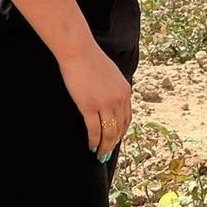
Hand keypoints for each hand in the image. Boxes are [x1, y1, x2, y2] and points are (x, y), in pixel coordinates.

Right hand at [58, 42, 131, 160]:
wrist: (79, 51)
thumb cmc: (91, 60)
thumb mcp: (112, 74)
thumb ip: (115, 89)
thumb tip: (112, 102)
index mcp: (125, 91)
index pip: (127, 118)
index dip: (121, 131)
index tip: (116, 139)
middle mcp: (119, 99)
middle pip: (119, 128)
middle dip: (113, 142)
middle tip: (106, 152)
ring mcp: (104, 104)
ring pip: (108, 132)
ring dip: (104, 146)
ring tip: (99, 154)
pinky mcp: (89, 106)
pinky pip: (94, 130)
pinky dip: (93, 141)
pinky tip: (91, 146)